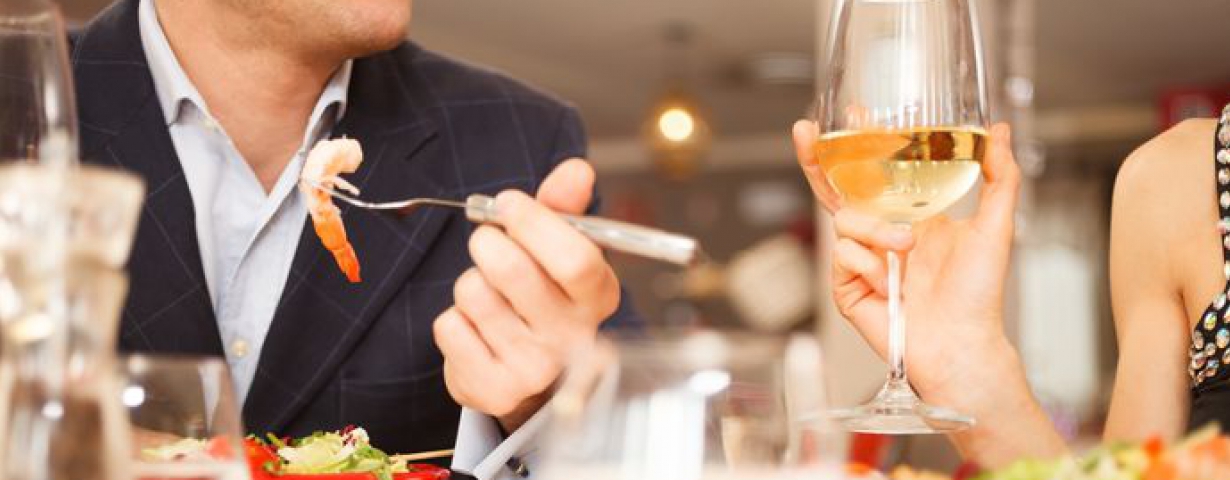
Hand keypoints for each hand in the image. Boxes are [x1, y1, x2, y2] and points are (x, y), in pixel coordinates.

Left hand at [433, 159, 620, 431]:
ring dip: (469, 283)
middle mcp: (573, 338)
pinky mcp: (493, 389)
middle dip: (487, 242)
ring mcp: (534, 368)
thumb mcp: (558, 249)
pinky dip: (453, 319)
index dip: (533, 222)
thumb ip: (563, 207)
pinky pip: (449, 327)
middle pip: (512, 269)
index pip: (574, 257)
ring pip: (474, 294)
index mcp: (598, 296)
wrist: (524, 374)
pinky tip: (475, 329)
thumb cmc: (542, 296)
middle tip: (487, 243)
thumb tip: (577, 169)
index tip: (509, 203)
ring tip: (487, 295)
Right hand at [793, 121, 1063, 464]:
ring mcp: (861, 260)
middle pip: (838, 189)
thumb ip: (1000, 175)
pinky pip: (844, 255)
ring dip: (876, 229)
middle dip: (817, 159)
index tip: (856, 112)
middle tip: (807, 133)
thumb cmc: (979, 295)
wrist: (961, 342)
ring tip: (906, 249)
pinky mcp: (846, 286)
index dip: (862, 143)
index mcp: (911, 216)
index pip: (879, 173)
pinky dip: (869, 265)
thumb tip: (998, 131)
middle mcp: (881, 234)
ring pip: (845, 220)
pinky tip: (890, 285)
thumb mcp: (996, 226)